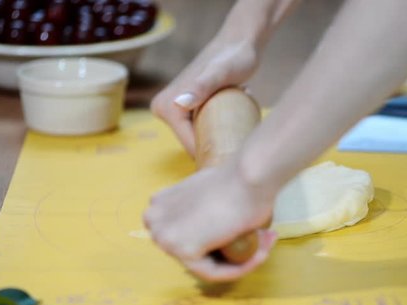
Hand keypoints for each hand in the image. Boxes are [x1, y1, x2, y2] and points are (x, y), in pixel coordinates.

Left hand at [143, 161, 277, 281]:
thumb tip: (215, 230)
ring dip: (239, 262)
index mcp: (158, 203)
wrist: (248, 176)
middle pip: (196, 250)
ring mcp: (164, 237)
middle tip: (261, 241)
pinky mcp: (182, 251)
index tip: (242, 232)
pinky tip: (261, 255)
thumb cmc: (237, 179)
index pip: (188, 234)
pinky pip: (215, 272)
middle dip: (230, 252)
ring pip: (206, 264)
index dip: (221, 238)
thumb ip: (203, 212)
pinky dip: (239, 268)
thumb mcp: (211, 191)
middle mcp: (154, 220)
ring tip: (266, 245)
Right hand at [151, 37, 259, 155]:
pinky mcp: (185, 106)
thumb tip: (180, 104)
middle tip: (243, 145)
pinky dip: (217, 133)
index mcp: (166, 107)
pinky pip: (201, 128)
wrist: (240, 42)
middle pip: (193, 143)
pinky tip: (236, 131)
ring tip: (241, 135)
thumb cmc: (234, 57)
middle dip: (216, 150)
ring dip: (218, 142)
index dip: (214, 158)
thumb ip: (202, 85)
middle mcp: (163, 108)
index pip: (190, 146)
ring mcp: (174, 108)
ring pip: (199, 137)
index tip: (238, 161)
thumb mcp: (220, 73)